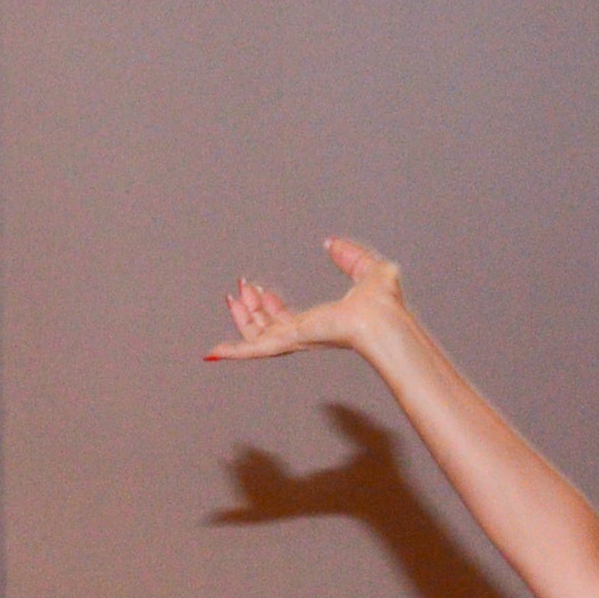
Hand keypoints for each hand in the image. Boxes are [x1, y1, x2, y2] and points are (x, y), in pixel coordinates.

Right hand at [206, 236, 409, 368]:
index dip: (272, 306)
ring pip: (259, 335)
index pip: (289, 319)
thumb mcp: (367, 269)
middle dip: (252, 310)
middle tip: (240, 290)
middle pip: (269, 327)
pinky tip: (213, 353)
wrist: (383, 319)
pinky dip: (233, 352)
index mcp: (323, 323)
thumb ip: (350, 256)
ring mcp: (298, 339)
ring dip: (243, 318)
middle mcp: (308, 334)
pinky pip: (255, 349)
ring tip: (233, 298)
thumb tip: (332, 243)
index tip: (262, 290)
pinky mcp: (291, 341)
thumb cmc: (385, 304)